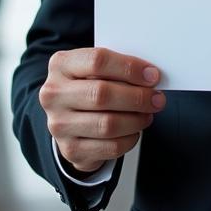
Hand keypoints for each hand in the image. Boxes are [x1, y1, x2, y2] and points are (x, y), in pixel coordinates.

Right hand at [39, 47, 165, 175]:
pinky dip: (129, 139)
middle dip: (137, 97)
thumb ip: (117, 67)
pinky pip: (109, 147)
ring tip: (147, 114)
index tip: (152, 75)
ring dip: (136, 120)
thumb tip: (150, 76)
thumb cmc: (88, 85)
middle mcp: (54, 94)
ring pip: (107, 124)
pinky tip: (134, 131)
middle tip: (157, 98)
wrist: (68, 118)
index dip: (129, 68)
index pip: (98, 61)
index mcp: (61, 65)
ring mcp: (59, 124)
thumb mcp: (93, 68)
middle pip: (102, 94)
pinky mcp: (70, 150)